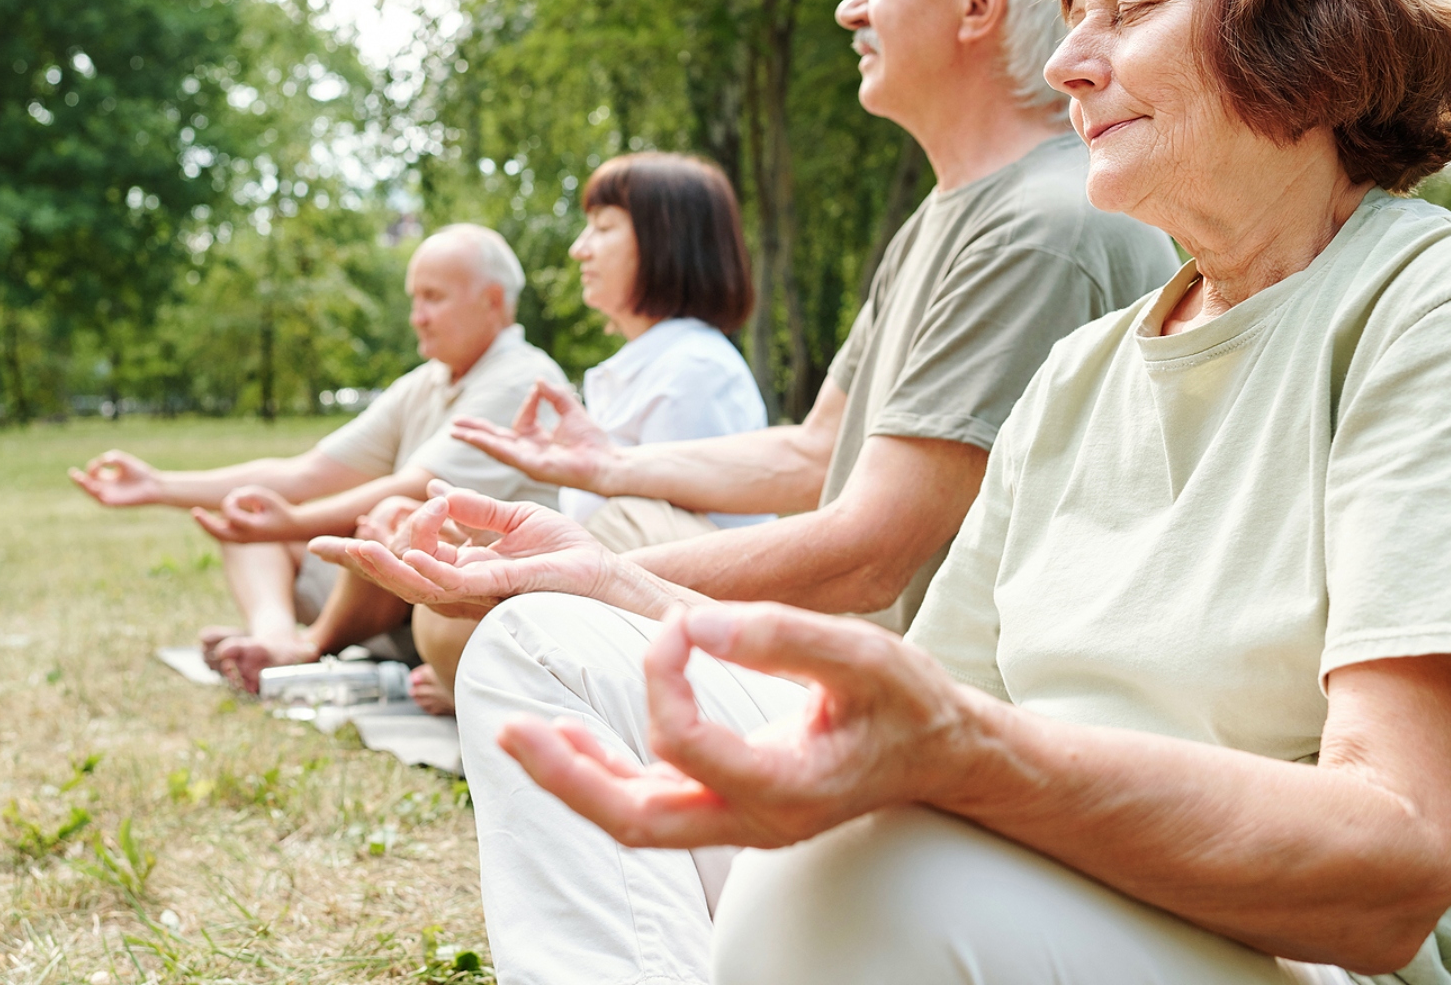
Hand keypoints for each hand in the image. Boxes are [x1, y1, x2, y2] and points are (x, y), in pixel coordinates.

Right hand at [68, 450, 164, 506]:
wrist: (152, 484)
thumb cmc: (138, 471)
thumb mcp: (119, 460)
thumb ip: (105, 459)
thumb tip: (94, 466)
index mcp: (109, 477)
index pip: (93, 473)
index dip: (93, 466)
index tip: (103, 461)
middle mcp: (107, 487)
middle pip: (88, 484)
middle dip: (79, 479)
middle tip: (72, 472)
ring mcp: (108, 495)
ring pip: (91, 492)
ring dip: (84, 486)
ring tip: (79, 478)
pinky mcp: (112, 502)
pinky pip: (99, 499)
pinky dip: (95, 492)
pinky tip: (93, 486)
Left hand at [191, 485, 304, 543]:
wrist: (291, 529)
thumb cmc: (281, 511)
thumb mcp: (269, 498)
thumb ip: (250, 494)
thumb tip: (232, 496)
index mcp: (253, 528)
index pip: (231, 514)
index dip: (231, 501)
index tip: (238, 495)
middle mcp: (245, 537)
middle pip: (218, 532)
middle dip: (205, 522)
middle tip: (194, 512)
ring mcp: (242, 541)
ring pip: (218, 535)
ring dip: (208, 524)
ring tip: (197, 514)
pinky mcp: (241, 541)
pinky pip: (222, 536)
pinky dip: (213, 527)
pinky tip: (205, 519)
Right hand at [308, 482, 623, 614]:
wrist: (605, 571)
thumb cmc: (566, 551)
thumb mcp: (514, 518)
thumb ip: (474, 508)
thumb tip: (436, 488)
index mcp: (462, 570)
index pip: (405, 558)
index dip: (372, 546)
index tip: (349, 524)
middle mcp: (463, 587)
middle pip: (398, 575)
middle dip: (357, 561)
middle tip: (313, 544)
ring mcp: (478, 593)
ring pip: (419, 583)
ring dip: (385, 564)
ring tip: (353, 545)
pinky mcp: (500, 591)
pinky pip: (458, 583)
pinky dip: (432, 568)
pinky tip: (409, 554)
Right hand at [451, 379, 618, 490]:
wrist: (607, 461)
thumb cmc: (593, 441)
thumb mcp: (570, 410)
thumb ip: (554, 395)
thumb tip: (537, 381)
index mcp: (538, 441)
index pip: (521, 421)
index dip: (529, 402)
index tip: (539, 389)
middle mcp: (529, 453)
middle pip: (496, 440)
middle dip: (475, 431)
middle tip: (453, 424)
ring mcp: (528, 462)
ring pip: (496, 448)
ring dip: (475, 439)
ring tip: (455, 432)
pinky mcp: (531, 468)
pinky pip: (506, 454)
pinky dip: (489, 445)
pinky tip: (474, 439)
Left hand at [497, 603, 979, 849]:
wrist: (939, 752)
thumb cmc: (908, 702)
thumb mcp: (864, 654)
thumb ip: (781, 635)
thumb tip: (691, 623)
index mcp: (788, 788)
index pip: (687, 744)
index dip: (661, 678)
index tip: (670, 625)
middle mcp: (755, 824)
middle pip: (636, 821)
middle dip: (567, 776)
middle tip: (511, 728)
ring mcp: (739, 827)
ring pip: (634, 824)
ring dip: (573, 780)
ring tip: (517, 734)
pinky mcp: (728, 812)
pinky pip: (649, 809)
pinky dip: (603, 776)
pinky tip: (571, 739)